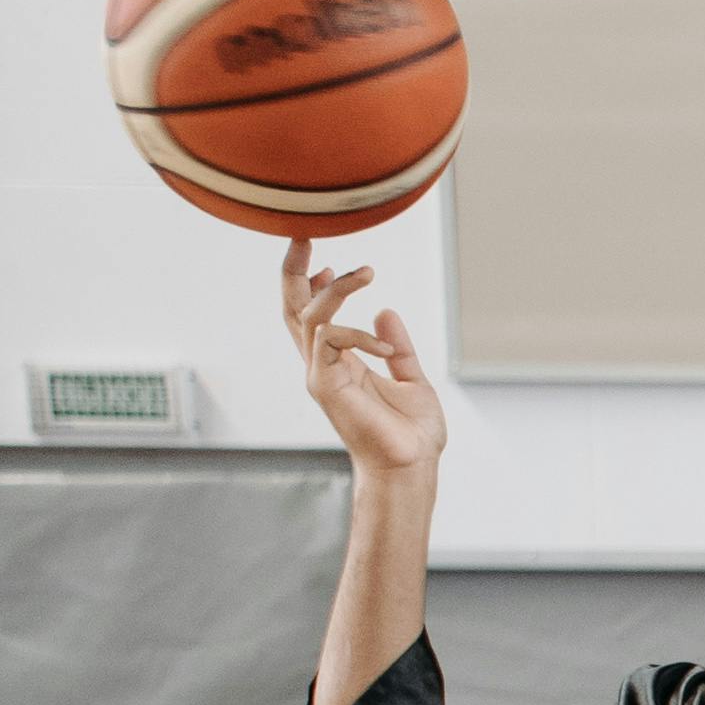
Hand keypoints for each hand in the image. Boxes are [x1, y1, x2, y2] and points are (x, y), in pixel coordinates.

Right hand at [280, 237, 443, 476]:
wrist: (411, 468)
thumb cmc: (411, 434)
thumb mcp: (412, 379)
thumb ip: (398, 346)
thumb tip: (387, 311)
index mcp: (340, 361)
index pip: (311, 312)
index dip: (309, 280)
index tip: (322, 254)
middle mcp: (323, 364)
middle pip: (292, 307)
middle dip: (294, 269)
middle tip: (304, 235)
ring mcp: (320, 373)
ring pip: (309, 314)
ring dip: (337, 287)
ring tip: (368, 272)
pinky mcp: (325, 384)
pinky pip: (330, 337)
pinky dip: (359, 332)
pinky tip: (387, 349)